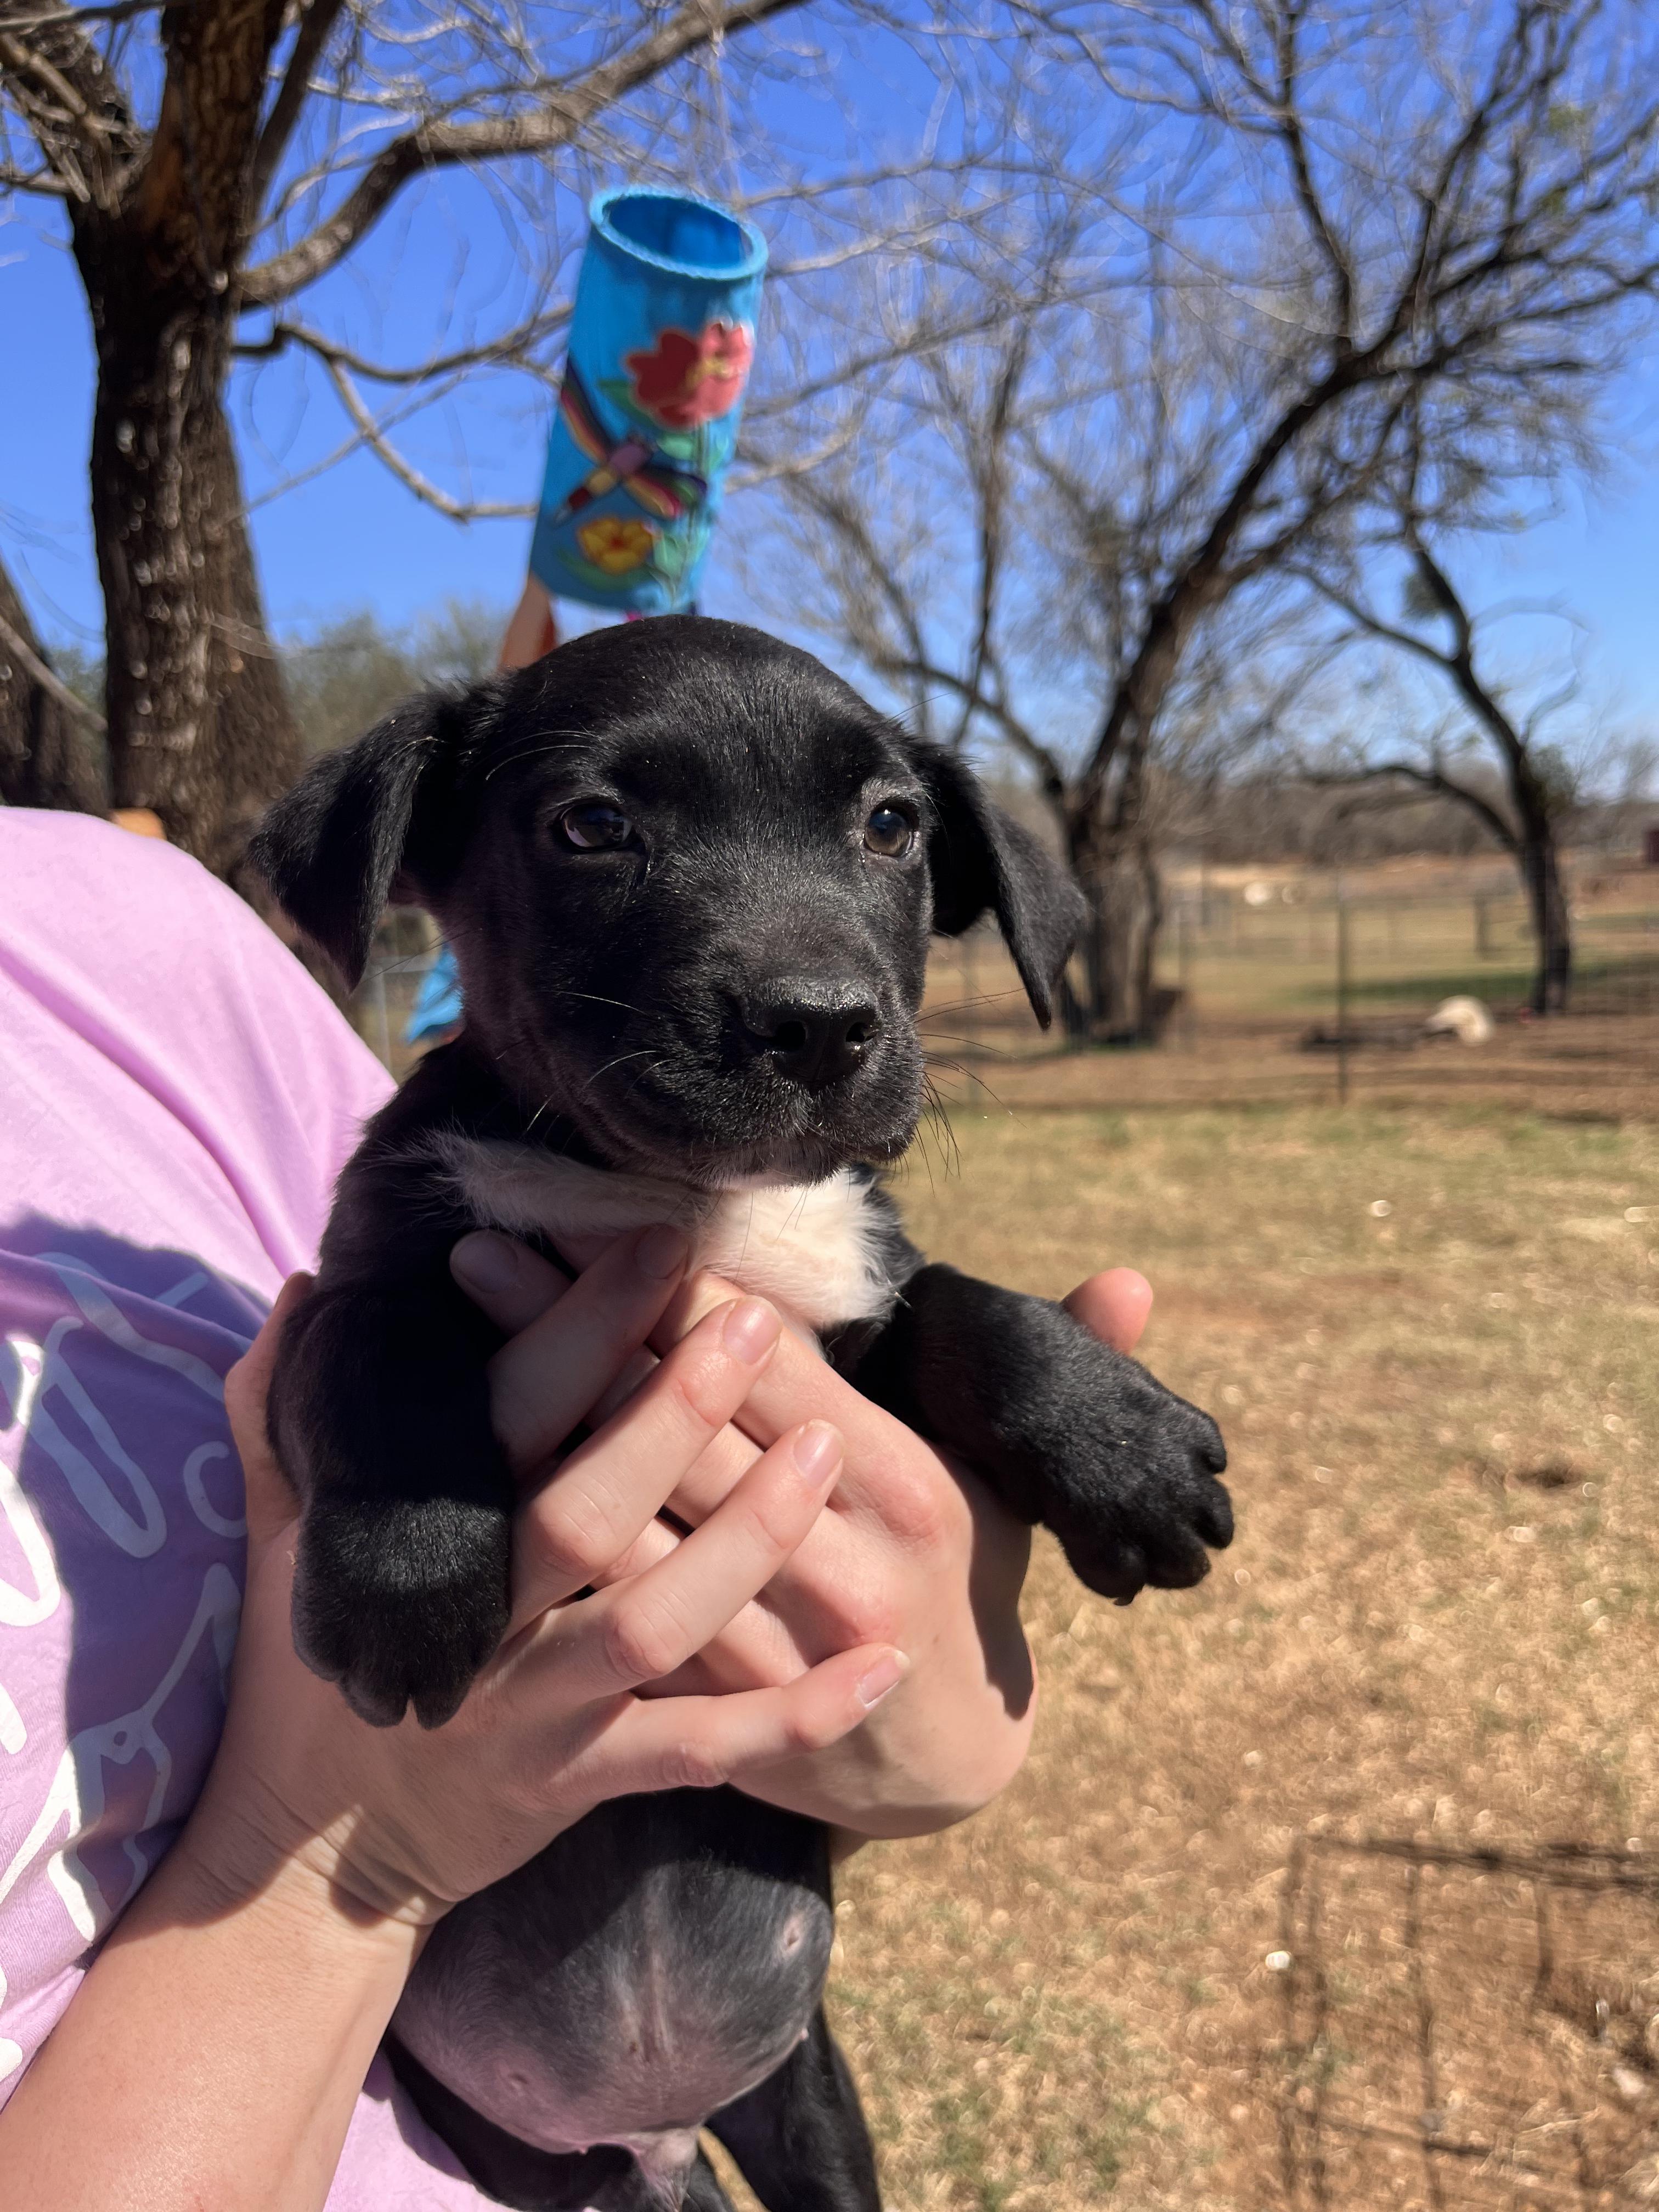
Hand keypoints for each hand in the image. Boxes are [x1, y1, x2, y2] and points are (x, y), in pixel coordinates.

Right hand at [188, 1238, 905, 1927]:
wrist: (312, 1860)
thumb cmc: (311, 1671)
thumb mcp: (283, 1539)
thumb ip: (285, 1413)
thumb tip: (302, 1291)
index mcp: (415, 1539)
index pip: (503, 1412)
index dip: (576, 1323)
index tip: (657, 1242)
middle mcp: (474, 1622)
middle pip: (583, 1510)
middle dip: (672, 1410)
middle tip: (759, 1319)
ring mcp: (532, 1709)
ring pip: (650, 1625)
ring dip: (746, 1538)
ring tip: (827, 1447)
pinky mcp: (582, 1783)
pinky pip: (700, 1751)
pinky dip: (795, 1716)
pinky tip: (882, 1668)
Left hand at [452, 1235, 1154, 1840]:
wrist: (947, 1765)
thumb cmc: (963, 1583)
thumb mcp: (1012, 1479)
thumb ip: (1061, 1369)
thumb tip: (1132, 1279)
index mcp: (909, 1487)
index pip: (779, 1367)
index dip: (682, 1287)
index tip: (597, 1213)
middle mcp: (842, 1560)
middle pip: (693, 1428)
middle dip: (582, 1332)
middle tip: (484, 1246)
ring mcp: (773, 1642)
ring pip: (641, 1522)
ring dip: (544, 1430)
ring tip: (453, 1349)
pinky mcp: (718, 1707)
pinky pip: (620, 1615)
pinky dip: (551, 1559)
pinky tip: (469, 1500)